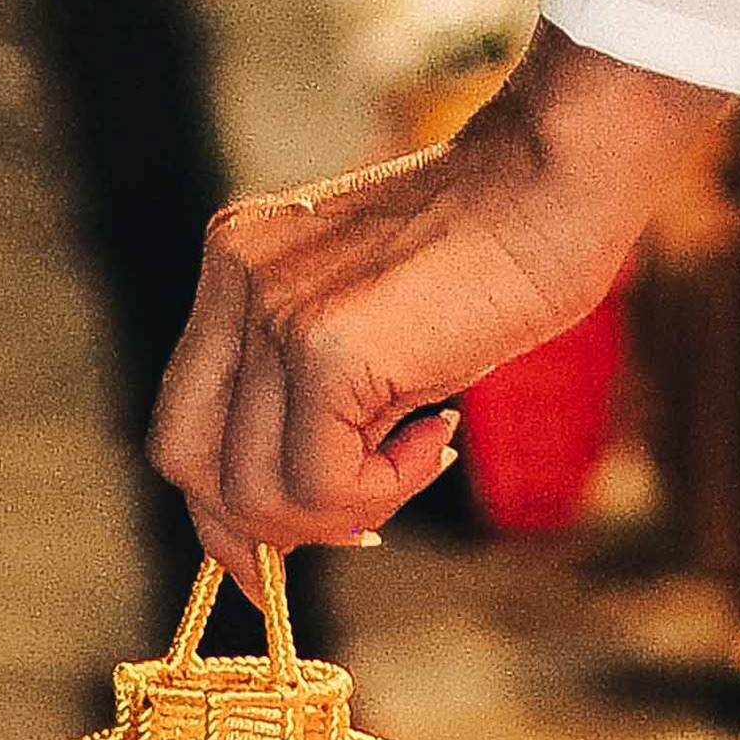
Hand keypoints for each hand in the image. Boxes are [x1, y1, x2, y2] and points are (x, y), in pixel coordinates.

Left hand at [149, 22, 723, 594]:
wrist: (556, 177)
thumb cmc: (494, 248)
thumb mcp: (367, 315)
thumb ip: (306, 391)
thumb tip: (277, 525)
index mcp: (236, 262)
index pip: (183, 419)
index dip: (220, 509)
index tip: (267, 562)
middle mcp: (235, 278)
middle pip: (186, 460)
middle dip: (265, 524)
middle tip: (362, 519)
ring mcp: (272, 307)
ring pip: (254, 492)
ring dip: (347, 506)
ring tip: (421, 447)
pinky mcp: (323, 343)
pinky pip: (318, 485)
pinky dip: (383, 489)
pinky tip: (438, 432)